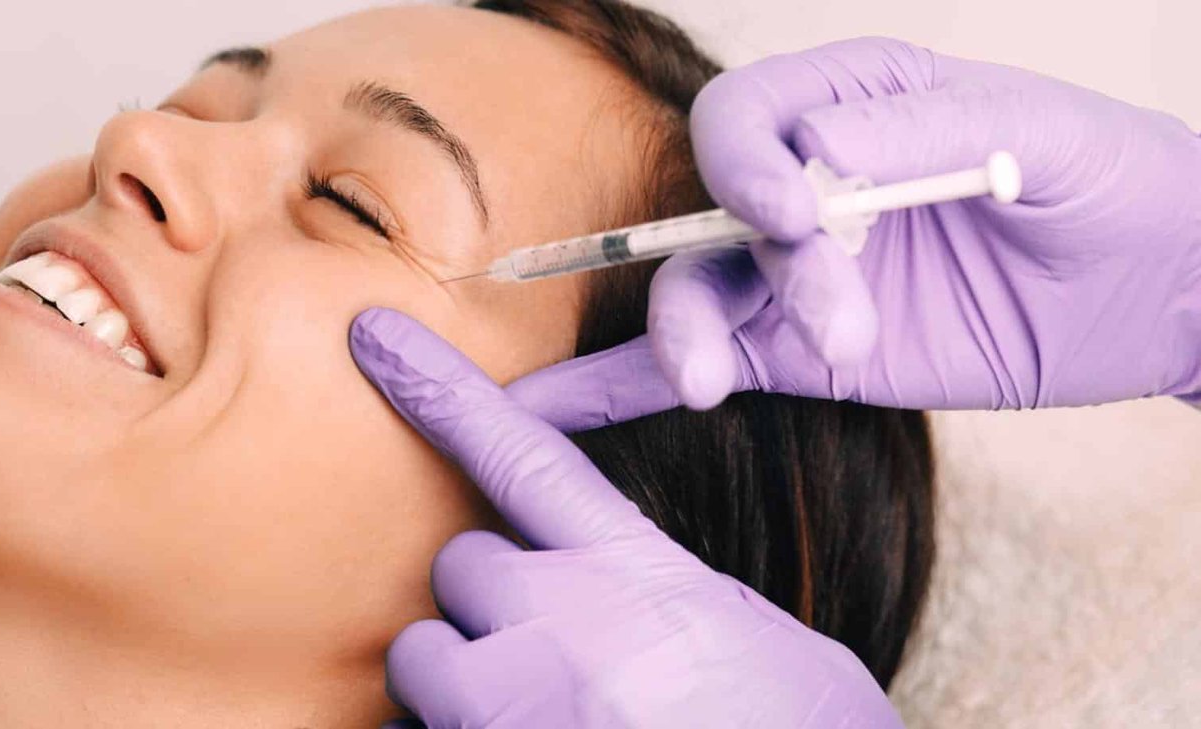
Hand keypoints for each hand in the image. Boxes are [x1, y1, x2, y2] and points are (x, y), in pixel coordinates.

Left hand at [349, 308, 899, 728]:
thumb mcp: (748, 640)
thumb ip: (661, 592)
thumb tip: (608, 587)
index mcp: (640, 577)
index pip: (521, 456)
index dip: (438, 391)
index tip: (374, 340)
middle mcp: (565, 628)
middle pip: (464, 565)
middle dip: (492, 601)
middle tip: (555, 658)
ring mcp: (515, 707)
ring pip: (424, 655)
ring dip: (462, 679)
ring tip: (538, 713)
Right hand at [513, 37, 1200, 426]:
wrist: (1161, 291)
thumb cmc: (1116, 182)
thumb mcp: (1041, 135)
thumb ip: (928, 133)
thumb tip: (819, 149)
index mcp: (852, 103)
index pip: (749, 120)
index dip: (748, 164)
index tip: (796, 215)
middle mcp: (807, 185)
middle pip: (707, 214)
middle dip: (750, 270)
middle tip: (837, 322)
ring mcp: (794, 274)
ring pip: (692, 294)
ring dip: (688, 336)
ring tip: (718, 385)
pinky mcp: (800, 352)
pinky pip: (704, 360)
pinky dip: (624, 384)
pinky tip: (551, 409)